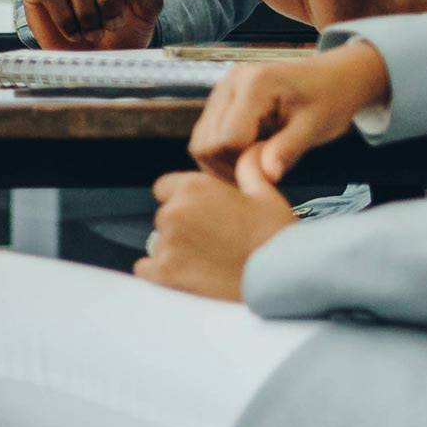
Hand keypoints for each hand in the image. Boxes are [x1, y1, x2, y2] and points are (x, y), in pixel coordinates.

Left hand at [136, 159, 300, 300]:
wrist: (281, 277)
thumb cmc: (275, 234)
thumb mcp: (264, 192)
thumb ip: (248, 167)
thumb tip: (251, 148)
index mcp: (193, 187)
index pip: (164, 188)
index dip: (183, 200)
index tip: (202, 214)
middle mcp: (174, 212)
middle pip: (164, 217)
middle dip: (182, 226)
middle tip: (212, 240)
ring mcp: (167, 244)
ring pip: (159, 244)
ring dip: (176, 251)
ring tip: (208, 261)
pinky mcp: (165, 273)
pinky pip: (146, 269)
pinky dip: (160, 273)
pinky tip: (185, 275)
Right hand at [186, 41, 391, 185]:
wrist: (335, 76)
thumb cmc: (330, 98)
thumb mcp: (315, 127)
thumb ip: (287, 150)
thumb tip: (266, 177)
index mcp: (254, 84)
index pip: (226, 140)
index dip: (243, 165)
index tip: (270, 173)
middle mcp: (231, 81)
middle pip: (205, 143)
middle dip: (228, 167)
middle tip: (260, 175)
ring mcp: (223, 87)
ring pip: (201, 140)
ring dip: (223, 161)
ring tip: (256, 165)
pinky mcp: (222, 96)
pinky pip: (208, 132)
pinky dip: (223, 151)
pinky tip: (251, 153)